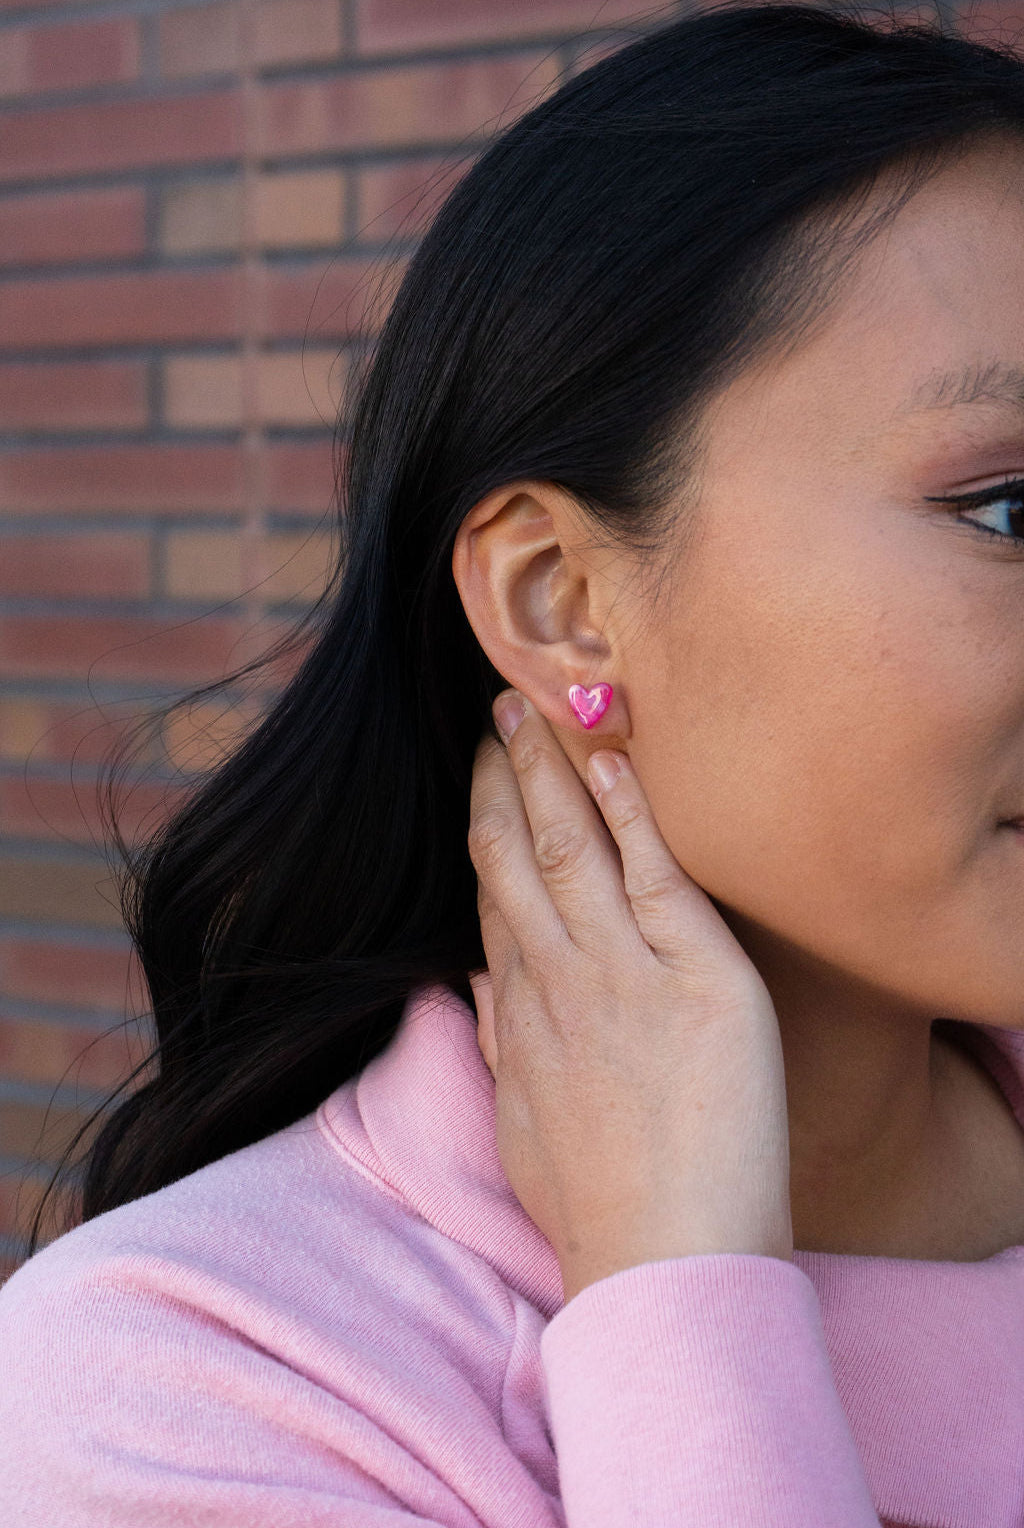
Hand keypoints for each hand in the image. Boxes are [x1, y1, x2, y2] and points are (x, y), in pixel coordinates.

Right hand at [467, 692, 792, 1302]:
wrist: (663, 1260)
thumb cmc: (599, 1205)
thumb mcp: (523, 1121)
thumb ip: (504, 1041)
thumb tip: (486, 986)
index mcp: (523, 1011)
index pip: (496, 894)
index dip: (486, 826)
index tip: (483, 778)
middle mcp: (558, 979)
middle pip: (516, 853)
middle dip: (502, 776)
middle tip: (494, 710)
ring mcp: (622, 974)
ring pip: (572, 847)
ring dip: (550, 770)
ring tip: (532, 707)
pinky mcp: (696, 979)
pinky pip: (656, 876)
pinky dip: (633, 814)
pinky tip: (614, 762)